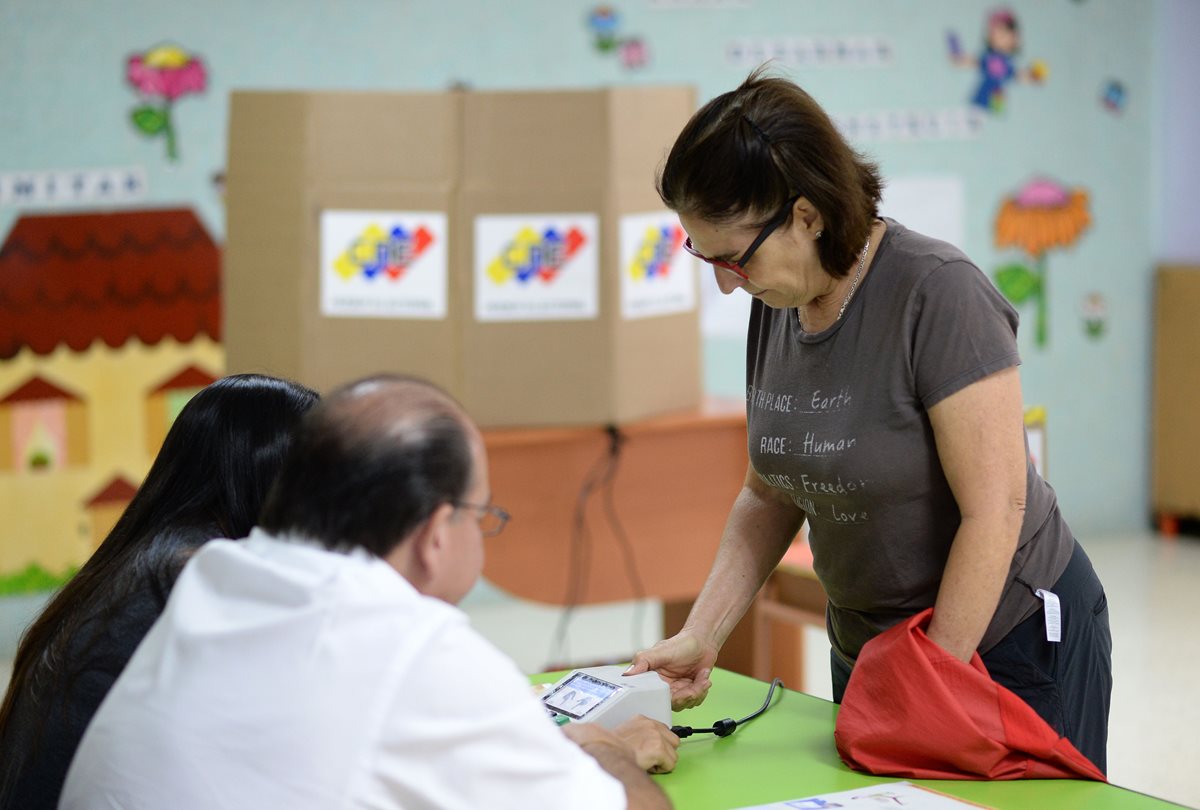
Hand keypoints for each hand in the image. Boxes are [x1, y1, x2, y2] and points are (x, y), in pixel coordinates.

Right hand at [562, 719, 677, 773]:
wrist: (605, 753)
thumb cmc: (613, 749)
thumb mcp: (627, 734)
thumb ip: (640, 734)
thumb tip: (649, 743)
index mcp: (643, 720)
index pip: (664, 731)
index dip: (660, 744)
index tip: (653, 750)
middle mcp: (652, 725)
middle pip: (674, 741)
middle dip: (665, 752)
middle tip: (650, 758)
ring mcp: (656, 736)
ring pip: (674, 755)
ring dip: (663, 761)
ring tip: (647, 762)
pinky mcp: (658, 748)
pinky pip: (670, 764)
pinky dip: (661, 769)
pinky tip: (648, 766)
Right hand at [625, 632, 717, 710]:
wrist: (702, 641)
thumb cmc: (681, 643)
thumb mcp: (660, 651)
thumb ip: (643, 661)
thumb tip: (626, 674)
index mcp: (652, 679)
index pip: (655, 698)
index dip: (667, 699)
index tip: (676, 693)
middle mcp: (664, 687)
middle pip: (673, 704)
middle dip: (686, 697)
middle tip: (693, 687)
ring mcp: (678, 690)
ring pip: (686, 704)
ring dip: (697, 692)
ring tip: (701, 676)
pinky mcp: (690, 691)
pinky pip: (696, 701)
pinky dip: (703, 690)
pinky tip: (703, 676)